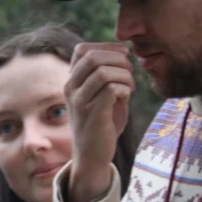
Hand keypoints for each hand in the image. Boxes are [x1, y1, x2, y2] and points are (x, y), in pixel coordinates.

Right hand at [65, 42, 134, 201]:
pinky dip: (124, 89)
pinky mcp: (93, 115)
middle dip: (118, 59)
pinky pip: (110, 89)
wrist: (92, 155)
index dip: (106, 47)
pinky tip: (126, 98)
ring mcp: (80, 102)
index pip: (82, 49)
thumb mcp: (100, 95)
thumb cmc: (102, 123)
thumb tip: (123, 54)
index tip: (123, 54)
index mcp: (72, 81)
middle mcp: (71, 89)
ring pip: (103, 72)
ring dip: (124, 76)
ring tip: (130, 87)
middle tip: (130, 72)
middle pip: (92, 56)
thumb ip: (107, 75)